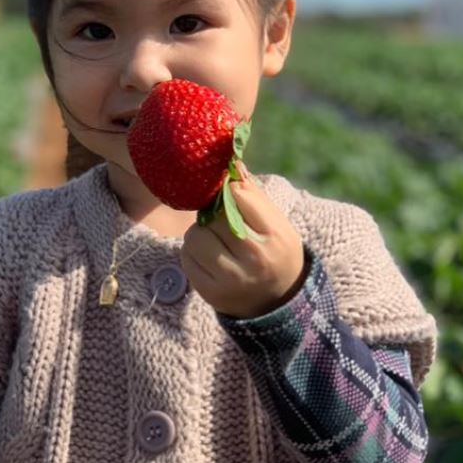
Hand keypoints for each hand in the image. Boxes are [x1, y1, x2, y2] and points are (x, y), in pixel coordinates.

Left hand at [180, 164, 305, 318]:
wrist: (276, 301)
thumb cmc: (274, 250)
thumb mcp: (276, 222)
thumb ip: (253, 193)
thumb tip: (231, 161)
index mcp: (274, 236)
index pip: (239, 196)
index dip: (228, 191)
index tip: (228, 194)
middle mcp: (253, 259)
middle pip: (213, 216)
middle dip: (213, 213)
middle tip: (222, 220)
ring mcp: (230, 278)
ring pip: (194, 236)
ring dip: (200, 232)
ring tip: (215, 239)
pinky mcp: (209, 291)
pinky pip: (186, 256)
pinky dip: (193, 251)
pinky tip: (209, 256)